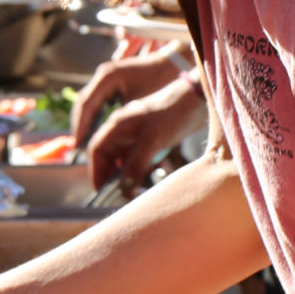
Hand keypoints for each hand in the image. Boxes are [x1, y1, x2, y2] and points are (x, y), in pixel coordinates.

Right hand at [72, 49, 183, 147]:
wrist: (176, 64)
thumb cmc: (161, 82)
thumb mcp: (141, 105)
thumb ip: (124, 123)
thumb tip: (110, 144)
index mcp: (107, 78)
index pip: (86, 105)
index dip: (81, 127)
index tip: (78, 146)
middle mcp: (103, 76)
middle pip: (83, 104)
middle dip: (80, 127)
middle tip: (78, 148)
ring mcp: (107, 79)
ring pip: (89, 104)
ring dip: (86, 123)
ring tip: (86, 144)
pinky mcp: (113, 85)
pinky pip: (98, 103)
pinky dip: (96, 118)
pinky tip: (99, 133)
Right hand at [87, 76, 204, 193]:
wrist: (198, 99)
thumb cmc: (173, 114)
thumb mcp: (153, 141)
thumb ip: (136, 165)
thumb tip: (124, 188)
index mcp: (117, 124)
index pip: (97, 150)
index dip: (96, 170)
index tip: (100, 190)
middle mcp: (123, 129)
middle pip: (108, 155)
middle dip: (110, 175)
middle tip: (117, 194)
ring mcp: (137, 133)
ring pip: (123, 158)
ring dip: (125, 174)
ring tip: (131, 190)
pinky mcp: (150, 138)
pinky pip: (137, 157)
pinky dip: (138, 168)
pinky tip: (145, 178)